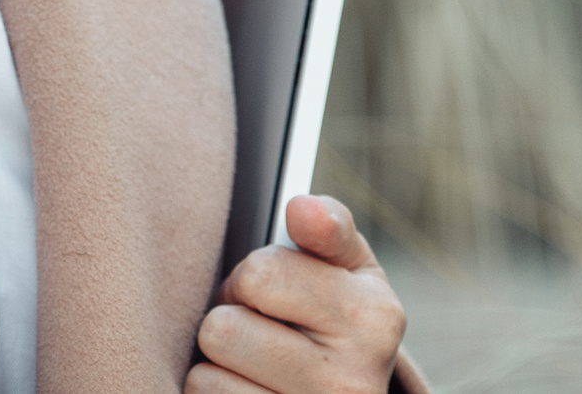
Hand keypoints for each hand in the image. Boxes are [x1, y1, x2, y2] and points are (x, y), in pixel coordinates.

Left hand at [189, 196, 422, 393]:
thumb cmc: (337, 323)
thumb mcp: (349, 272)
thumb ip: (328, 228)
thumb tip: (302, 206)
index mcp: (374, 318)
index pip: (259, 273)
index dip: (249, 278)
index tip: (270, 294)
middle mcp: (353, 380)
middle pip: (224, 328)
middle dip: (229, 320)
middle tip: (257, 331)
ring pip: (207, 377)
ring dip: (217, 367)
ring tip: (252, 367)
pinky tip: (248, 393)